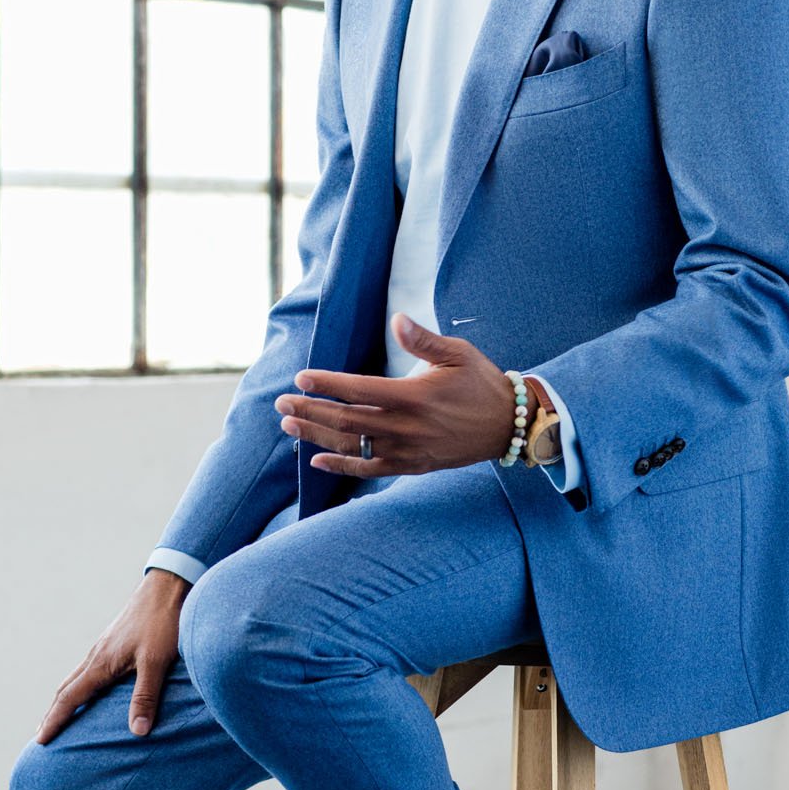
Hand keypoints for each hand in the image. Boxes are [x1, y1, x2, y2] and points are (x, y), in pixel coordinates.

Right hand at [34, 567, 189, 744]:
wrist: (167, 587)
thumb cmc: (162, 622)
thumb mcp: (156, 662)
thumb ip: (146, 696)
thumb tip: (137, 731)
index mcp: (100, 663)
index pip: (69, 698)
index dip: (54, 721)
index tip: (39, 741)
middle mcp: (96, 655)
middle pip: (66, 689)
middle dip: (53, 713)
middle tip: (42, 735)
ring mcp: (104, 647)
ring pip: (76, 677)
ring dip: (66, 699)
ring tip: (61, 716)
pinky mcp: (114, 642)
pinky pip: (89, 669)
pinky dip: (81, 686)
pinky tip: (92, 689)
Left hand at [272, 312, 518, 477]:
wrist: (507, 426)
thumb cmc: (480, 382)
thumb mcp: (457, 353)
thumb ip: (422, 339)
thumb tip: (396, 320)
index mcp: (413, 396)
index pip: (358, 390)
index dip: (326, 384)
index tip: (300, 378)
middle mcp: (405, 427)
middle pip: (346, 420)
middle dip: (310, 410)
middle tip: (281, 402)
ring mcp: (407, 450)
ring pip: (352, 446)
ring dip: (317, 436)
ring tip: (289, 425)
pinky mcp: (412, 465)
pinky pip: (370, 469)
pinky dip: (342, 466)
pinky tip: (318, 461)